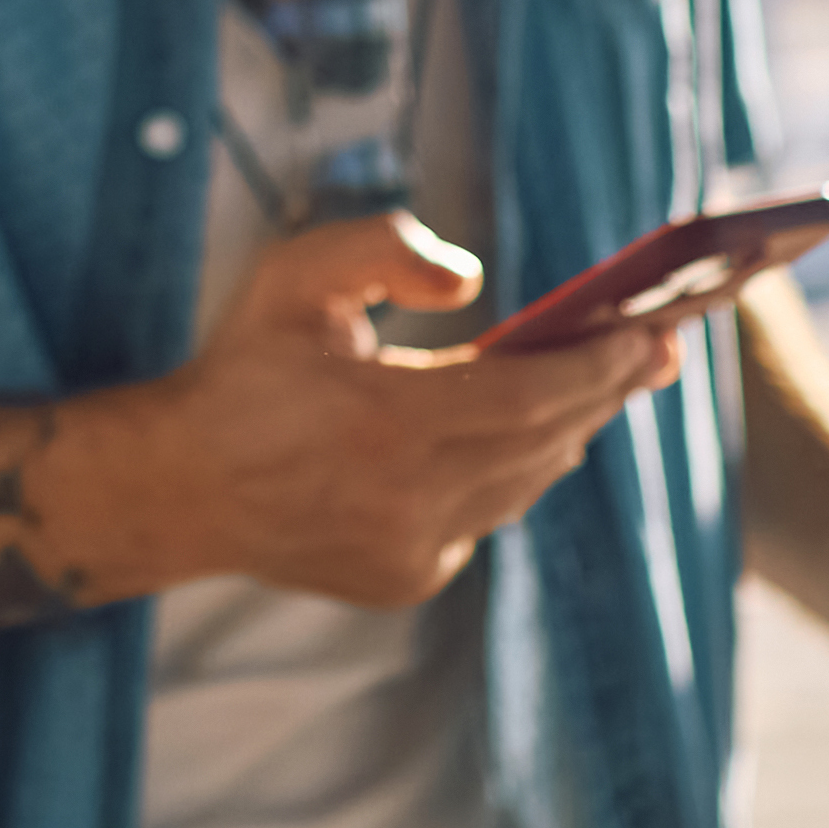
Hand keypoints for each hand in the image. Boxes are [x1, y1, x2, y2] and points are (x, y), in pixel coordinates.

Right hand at [135, 214, 683, 609]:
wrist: (177, 488)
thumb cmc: (241, 370)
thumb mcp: (296, 277)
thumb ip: (384, 247)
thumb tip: (474, 280)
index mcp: (385, 420)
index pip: (532, 393)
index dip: (599, 364)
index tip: (646, 332)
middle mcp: (408, 497)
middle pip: (546, 440)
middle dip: (604, 391)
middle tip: (651, 350)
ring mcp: (411, 549)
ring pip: (525, 485)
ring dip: (566, 432)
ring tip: (600, 386)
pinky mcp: (406, 579)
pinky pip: (486, 519)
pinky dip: (510, 475)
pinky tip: (522, 439)